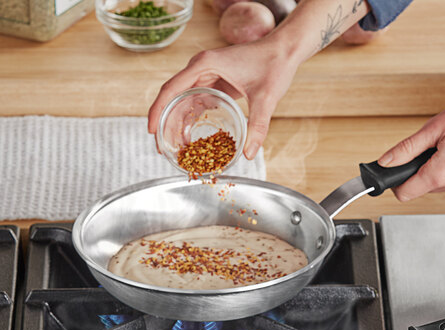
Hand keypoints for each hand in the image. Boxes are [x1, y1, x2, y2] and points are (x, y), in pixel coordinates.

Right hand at [147, 38, 298, 159]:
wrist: (284, 51)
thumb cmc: (274, 66)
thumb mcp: (265, 99)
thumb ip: (257, 126)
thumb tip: (248, 154)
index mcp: (204, 65)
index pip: (171, 89)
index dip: (158, 111)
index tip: (151, 131)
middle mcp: (200, 67)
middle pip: (173, 97)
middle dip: (166, 123)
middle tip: (164, 149)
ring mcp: (207, 74)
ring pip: (183, 101)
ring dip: (178, 122)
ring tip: (176, 147)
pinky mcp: (216, 81)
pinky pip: (197, 101)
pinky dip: (192, 118)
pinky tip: (192, 137)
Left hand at [378, 93, 444, 200]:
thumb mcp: (435, 127)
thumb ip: (406, 149)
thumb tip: (386, 161)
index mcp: (440, 174)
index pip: (405, 194)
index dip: (396, 183)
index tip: (397, 172)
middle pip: (424, 186)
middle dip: (423, 168)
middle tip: (434, 145)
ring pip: (443, 182)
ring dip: (442, 166)